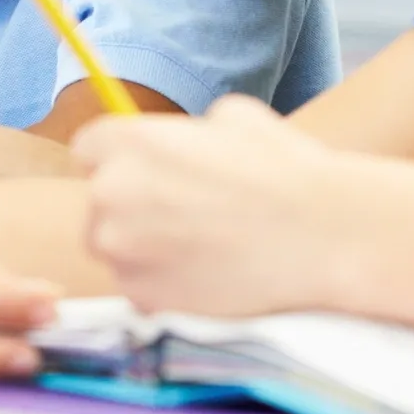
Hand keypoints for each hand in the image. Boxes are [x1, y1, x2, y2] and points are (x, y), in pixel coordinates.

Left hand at [71, 94, 351, 317]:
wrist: (323, 236)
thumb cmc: (286, 170)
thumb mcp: (235, 117)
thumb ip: (188, 129)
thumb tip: (184, 141)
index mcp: (129, 141)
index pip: (90, 149)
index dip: (121, 161)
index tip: (149, 175)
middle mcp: (110, 192)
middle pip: (98, 201)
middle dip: (130, 206)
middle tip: (182, 215)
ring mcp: (121, 249)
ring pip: (113, 247)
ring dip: (141, 248)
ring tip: (198, 248)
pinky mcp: (141, 295)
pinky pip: (136, 287)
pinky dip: (160, 284)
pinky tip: (204, 275)